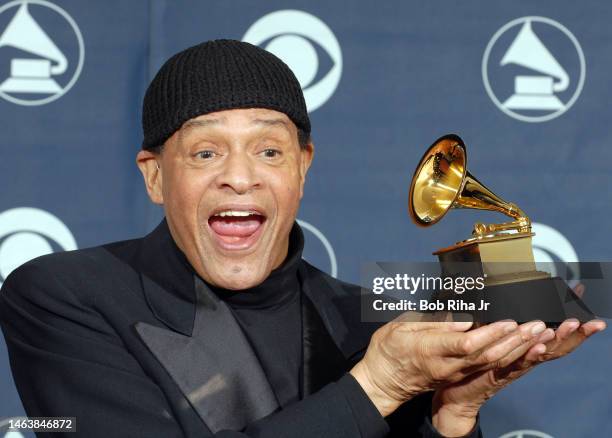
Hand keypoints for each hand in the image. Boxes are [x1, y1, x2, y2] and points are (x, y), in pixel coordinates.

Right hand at [350, 313, 541, 417]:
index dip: (491, 333)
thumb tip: (463, 319)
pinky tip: (521, 346)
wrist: (382, 381)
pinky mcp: (457, 376)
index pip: (467, 344)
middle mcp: (447, 365)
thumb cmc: (387, 351)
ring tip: (537, 333)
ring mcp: (454, 374)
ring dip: (517, 348)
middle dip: (515, 341)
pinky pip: (487, 367)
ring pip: (491, 363)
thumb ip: (433, 322)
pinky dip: (507, 356)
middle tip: (537, 325)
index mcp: (431, 350)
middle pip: (487, 356)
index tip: (509, 321)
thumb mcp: (401, 327)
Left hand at [431, 318, 605, 435]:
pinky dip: (530, 355)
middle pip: (555, 345)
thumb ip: (489, 319)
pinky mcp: (499, 375)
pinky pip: (518, 364)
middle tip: (590, 320)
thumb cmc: (468, 361)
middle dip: (574, 333)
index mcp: (521, 347)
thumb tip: (488, 291)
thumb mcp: (481, 334)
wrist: (454, 393)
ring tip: (571, 326)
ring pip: (541, 353)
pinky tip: (540, 346)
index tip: (582, 305)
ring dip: (557, 339)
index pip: (550, 331)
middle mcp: (523, 358)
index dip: (567, 320)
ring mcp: (513, 367)